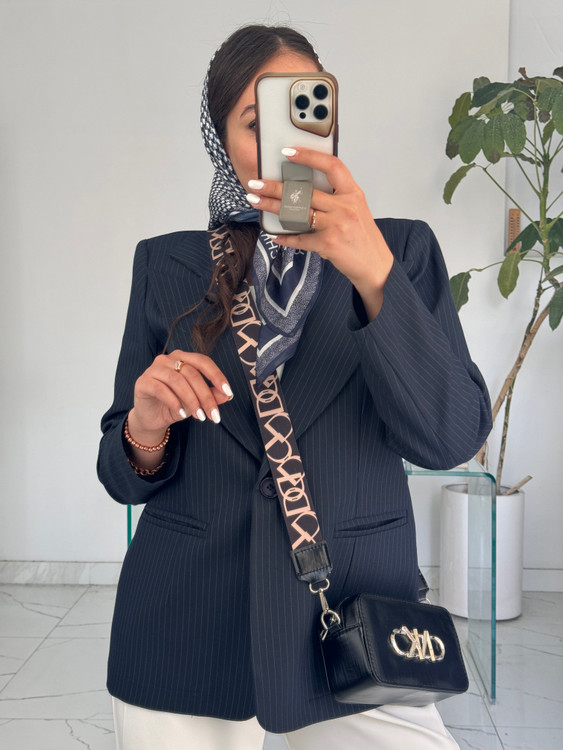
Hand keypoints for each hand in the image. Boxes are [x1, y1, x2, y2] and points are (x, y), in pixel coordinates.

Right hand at [128, 351, 232, 445]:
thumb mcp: (197, 401)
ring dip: (191, 400)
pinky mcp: (143, 382)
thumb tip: (227, 395)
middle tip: (214, 414)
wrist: (152, 419)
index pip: (203, 361)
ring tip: (199, 416)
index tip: (228, 392)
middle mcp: (167, 359)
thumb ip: (211, 395)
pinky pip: (161, 389)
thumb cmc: (176, 405)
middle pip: (191, 373)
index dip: (217, 375)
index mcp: (183, 358)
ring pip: (177, 381)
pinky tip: (182, 414)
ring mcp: (153, 369)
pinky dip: (174, 402)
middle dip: (206, 395)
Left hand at [246, 147, 393, 318]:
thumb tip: (305, 188)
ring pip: (297, 212)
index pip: (331, 165)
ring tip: (255, 201)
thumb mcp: (356, 209)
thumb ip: (336, 197)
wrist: (375, 265)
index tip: (288, 151)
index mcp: (352, 193)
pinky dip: (286, 238)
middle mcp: (345, 206)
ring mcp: (336, 225)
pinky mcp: (328, 244)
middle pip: (305, 192)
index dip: (309, 156)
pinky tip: (274, 234)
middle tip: (255, 183)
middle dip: (275, 187)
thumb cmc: (363, 237)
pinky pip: (300, 238)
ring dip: (272, 207)